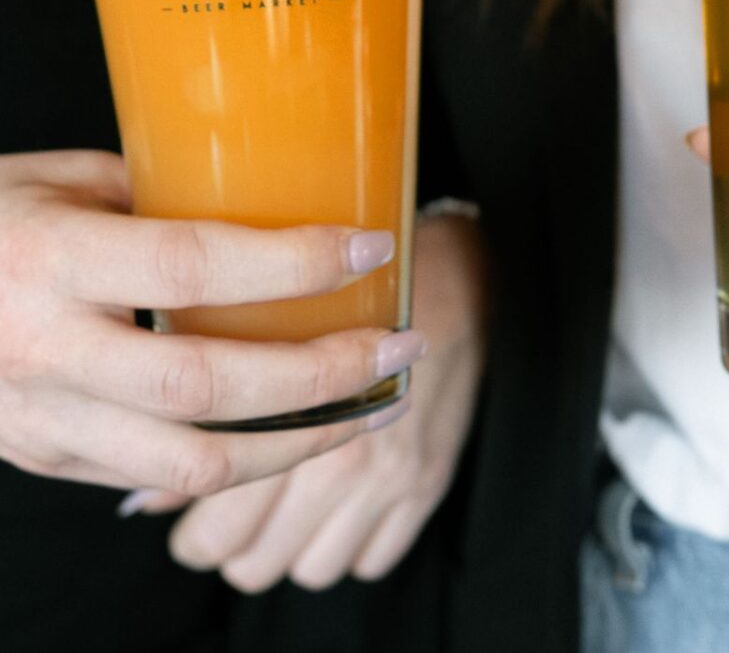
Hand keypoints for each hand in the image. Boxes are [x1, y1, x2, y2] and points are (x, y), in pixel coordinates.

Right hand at [0, 151, 422, 494]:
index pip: (191, 267)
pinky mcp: (43, 458)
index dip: (291, 263)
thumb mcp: (55, 181)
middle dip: (324, 375)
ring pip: (195, 462)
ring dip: (304, 442)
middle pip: (209, 386)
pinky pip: (159, 478)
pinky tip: (299, 434)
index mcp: (46, 260)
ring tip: (374, 408)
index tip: (371, 248)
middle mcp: (43, 349)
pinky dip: (241, 463)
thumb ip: (155, 194)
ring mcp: (40, 418)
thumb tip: (273, 196)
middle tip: (401, 350)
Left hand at [141, 213, 487, 591]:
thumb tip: (147, 499)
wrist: (459, 281)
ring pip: (309, 569)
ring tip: (286, 513)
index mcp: (290, 424)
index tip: (191, 512)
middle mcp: (340, 463)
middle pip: (253, 561)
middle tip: (232, 516)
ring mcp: (386, 480)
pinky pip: (372, 561)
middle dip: (236, 547)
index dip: (190, 532)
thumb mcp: (264, 336)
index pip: (214, 529)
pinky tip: (339, 508)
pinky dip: (350, 546)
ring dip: (293, 549)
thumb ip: (208, 414)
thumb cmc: (355, 298)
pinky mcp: (427, 486)